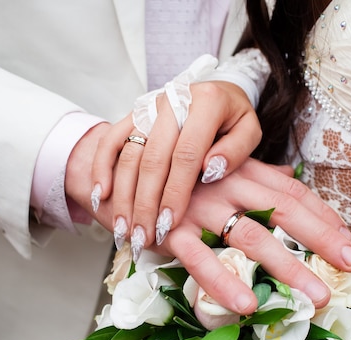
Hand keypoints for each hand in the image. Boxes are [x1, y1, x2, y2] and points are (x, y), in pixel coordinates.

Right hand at [90, 80, 260, 260]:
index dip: (176, 191)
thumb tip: (211, 170)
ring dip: (123, 194)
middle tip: (143, 236)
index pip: (187, 154)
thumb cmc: (233, 119)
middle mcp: (172, 101)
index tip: (170, 222)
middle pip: (153, 158)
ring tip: (122, 228)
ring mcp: (149, 107)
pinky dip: (102, 167)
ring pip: (129, 153)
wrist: (216, 91)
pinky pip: (112, 139)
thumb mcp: (249, 129)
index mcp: (206, 103)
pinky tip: (100, 195)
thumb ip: (236, 150)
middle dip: (146, 202)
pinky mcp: (132, 113)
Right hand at [156, 158, 350, 313]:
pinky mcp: (170, 228)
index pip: (291, 191)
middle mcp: (226, 183)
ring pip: (250, 236)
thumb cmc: (172, 175)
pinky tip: (246, 305)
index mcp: (240, 169)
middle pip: (283, 209)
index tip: (349, 241)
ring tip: (314, 298)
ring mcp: (199, 205)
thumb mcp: (215, 168)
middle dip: (320, 238)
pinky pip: (200, 259)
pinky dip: (223, 282)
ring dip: (287, 267)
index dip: (323, 215)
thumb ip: (254, 175)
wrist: (115, 168)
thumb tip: (290, 178)